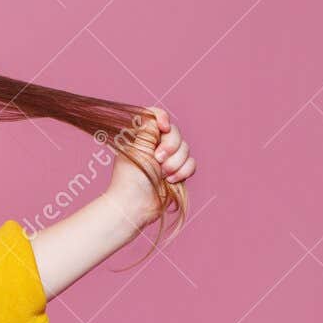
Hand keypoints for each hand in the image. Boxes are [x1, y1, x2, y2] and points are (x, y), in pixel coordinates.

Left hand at [105, 106, 195, 228]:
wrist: (136, 206)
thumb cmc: (131, 179)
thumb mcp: (137, 149)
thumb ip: (147, 130)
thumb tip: (154, 116)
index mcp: (141, 137)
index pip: (155, 117)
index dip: (162, 118)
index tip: (163, 127)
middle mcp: (154, 146)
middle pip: (175, 133)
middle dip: (171, 146)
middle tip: (158, 160)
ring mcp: (167, 159)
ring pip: (185, 149)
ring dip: (176, 162)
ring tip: (163, 175)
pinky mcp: (177, 171)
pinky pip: (191, 163)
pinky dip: (183, 171)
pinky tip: (172, 181)